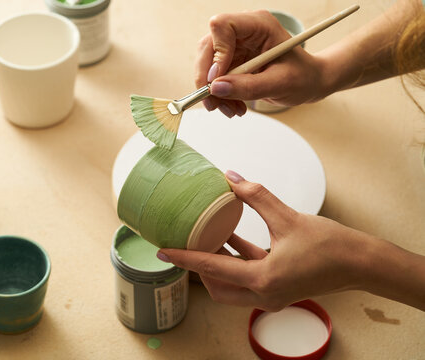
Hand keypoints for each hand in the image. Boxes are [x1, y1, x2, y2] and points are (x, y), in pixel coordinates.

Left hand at [157, 170, 424, 310]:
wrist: (361, 263)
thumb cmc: (331, 245)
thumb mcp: (287, 216)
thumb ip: (255, 195)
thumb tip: (229, 177)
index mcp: (261, 280)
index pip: (211, 268)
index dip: (184, 258)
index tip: (163, 251)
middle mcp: (262, 294)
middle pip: (216, 286)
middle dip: (197, 268)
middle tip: (185, 244)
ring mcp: (270, 295)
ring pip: (230, 286)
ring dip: (216, 264)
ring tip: (203, 237)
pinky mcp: (277, 289)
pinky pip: (247, 277)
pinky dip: (235, 260)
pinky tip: (229, 236)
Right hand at [195, 10, 328, 117]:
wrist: (308, 82)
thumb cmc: (302, 77)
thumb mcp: (280, 84)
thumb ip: (249, 86)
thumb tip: (216, 88)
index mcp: (259, 25)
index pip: (222, 26)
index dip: (216, 53)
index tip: (218, 79)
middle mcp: (243, 32)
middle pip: (208, 47)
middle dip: (207, 78)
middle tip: (213, 103)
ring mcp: (235, 46)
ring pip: (207, 65)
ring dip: (213, 92)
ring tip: (231, 110)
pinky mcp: (231, 61)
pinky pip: (214, 78)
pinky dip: (219, 96)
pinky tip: (234, 106)